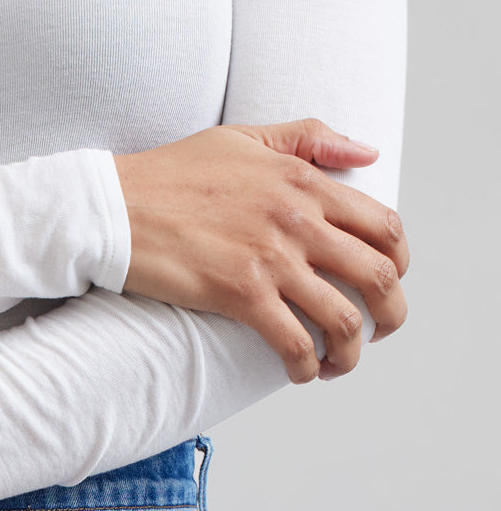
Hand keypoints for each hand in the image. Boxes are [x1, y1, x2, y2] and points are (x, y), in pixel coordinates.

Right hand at [112, 118, 409, 383]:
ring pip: (343, 318)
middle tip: (377, 333)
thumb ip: (309, 138)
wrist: (112, 207)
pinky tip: (298, 373)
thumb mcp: (243, 137)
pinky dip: (305, 367)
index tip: (384, 283)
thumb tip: (368, 156)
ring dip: (351, 352)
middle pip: (378, 276)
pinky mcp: (240, 294)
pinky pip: (294, 342)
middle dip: (390, 315)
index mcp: (304, 181)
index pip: (384, 226)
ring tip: (337, 364)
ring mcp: (271, 259)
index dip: (397, 264)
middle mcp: (297, 219)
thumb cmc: (169, 174)